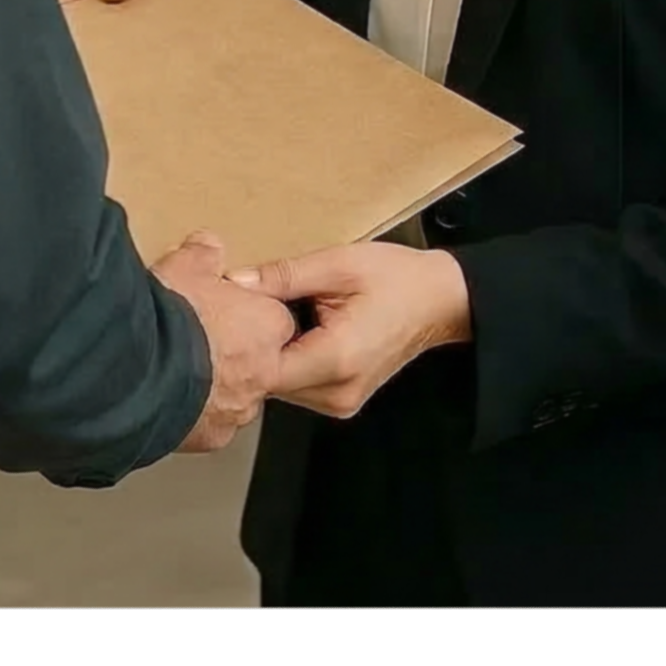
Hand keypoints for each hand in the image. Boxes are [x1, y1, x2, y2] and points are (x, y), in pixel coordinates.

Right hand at [153, 231, 296, 452]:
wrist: (140, 369)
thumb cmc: (170, 319)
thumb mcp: (185, 266)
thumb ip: (202, 255)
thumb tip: (206, 247)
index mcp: (266, 325)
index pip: (274, 319)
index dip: (248, 312)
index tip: (227, 309)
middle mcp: (263, 370)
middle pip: (260, 360)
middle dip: (236, 351)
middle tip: (203, 338)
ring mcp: (240, 407)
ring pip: (237, 395)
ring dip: (217, 383)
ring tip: (179, 366)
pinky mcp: (213, 434)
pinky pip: (209, 422)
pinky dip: (194, 411)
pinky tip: (168, 394)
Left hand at [233, 240, 471, 420]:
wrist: (440, 301)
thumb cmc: (397, 279)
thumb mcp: (337, 264)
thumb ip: (283, 276)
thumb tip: (234, 283)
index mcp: (337, 359)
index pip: (264, 370)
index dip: (240, 343)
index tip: (225, 316)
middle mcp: (338, 392)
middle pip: (268, 380)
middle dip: (251, 346)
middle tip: (240, 309)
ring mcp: (341, 401)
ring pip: (279, 385)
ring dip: (268, 354)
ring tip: (267, 316)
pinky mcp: (342, 399)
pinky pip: (297, 384)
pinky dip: (286, 359)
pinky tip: (288, 331)